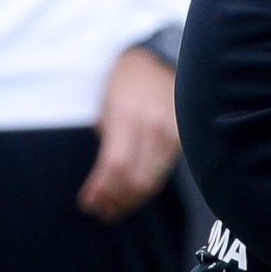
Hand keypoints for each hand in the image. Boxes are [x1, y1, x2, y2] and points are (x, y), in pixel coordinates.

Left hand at [78, 47, 179, 222]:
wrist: (161, 61)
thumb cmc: (126, 82)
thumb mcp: (108, 106)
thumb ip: (108, 141)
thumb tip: (104, 180)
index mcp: (128, 117)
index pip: (115, 167)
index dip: (101, 190)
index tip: (87, 202)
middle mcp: (154, 127)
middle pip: (137, 181)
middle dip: (116, 201)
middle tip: (99, 210)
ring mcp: (173, 134)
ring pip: (153, 182)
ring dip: (130, 200)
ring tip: (112, 208)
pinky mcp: (184, 140)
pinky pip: (163, 173)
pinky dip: (146, 188)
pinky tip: (132, 193)